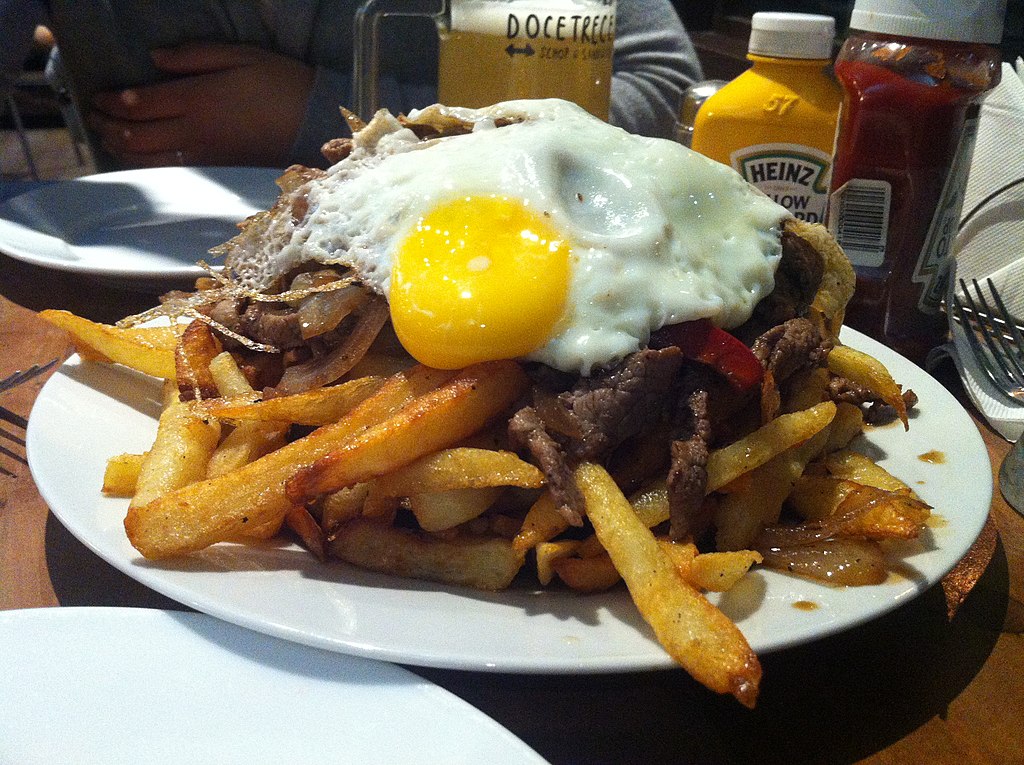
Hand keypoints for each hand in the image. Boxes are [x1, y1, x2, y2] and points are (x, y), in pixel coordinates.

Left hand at [88, 43, 315, 167]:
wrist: (314, 123)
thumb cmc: (280, 83)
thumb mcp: (240, 55)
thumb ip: (194, 56)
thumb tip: (154, 59)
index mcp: (198, 99)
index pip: (140, 104)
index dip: (113, 101)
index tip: (99, 96)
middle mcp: (195, 131)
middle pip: (137, 135)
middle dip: (109, 127)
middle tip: (95, 117)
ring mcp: (205, 155)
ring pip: (150, 158)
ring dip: (123, 149)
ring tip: (109, 137)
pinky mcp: (217, 169)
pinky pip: (172, 170)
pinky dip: (147, 165)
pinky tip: (138, 158)